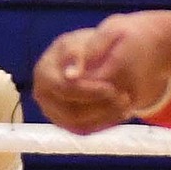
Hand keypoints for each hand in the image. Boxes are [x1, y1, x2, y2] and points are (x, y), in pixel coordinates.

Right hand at [33, 13, 169, 133]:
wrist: (97, 55)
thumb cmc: (92, 44)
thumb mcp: (89, 39)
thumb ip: (80, 53)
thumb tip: (71, 75)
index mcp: (45, 70)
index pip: (65, 88)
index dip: (90, 91)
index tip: (112, 88)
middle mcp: (43, 94)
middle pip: (71, 112)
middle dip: (101, 106)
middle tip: (125, 97)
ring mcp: (52, 110)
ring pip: (79, 125)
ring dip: (106, 116)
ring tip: (127, 103)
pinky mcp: (65, 122)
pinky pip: (84, 130)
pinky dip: (105, 123)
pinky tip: (122, 111)